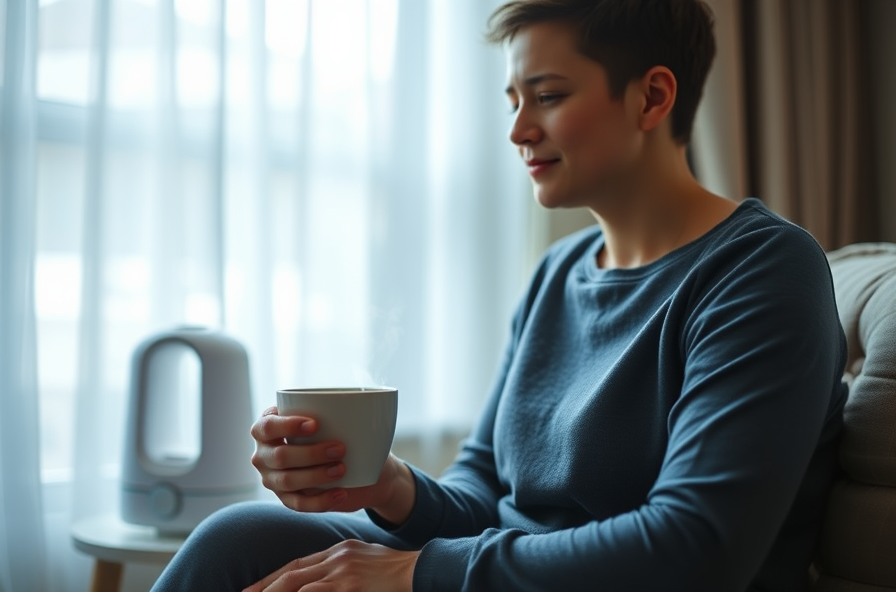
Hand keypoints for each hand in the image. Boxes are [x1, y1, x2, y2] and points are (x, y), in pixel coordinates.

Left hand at [242, 539, 418, 591]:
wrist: (419, 571)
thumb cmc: (396, 571)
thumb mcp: (366, 561)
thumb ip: (344, 566)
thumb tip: (322, 582)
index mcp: (339, 550)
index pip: (298, 563)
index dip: (274, 576)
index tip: (254, 588)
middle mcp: (337, 558)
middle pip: (292, 573)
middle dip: (264, 587)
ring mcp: (342, 572)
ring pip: (297, 584)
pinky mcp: (349, 586)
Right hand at [250, 407, 415, 520]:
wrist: (361, 466)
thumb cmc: (342, 433)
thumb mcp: (341, 418)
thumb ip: (337, 409)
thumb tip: (361, 402)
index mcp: (269, 427)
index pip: (267, 427)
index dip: (287, 426)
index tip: (315, 424)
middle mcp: (264, 454)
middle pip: (279, 456)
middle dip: (310, 453)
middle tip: (340, 448)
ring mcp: (273, 479)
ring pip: (287, 480)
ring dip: (315, 475)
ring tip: (342, 469)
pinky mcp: (287, 499)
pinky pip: (299, 504)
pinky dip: (321, 500)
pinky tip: (341, 493)